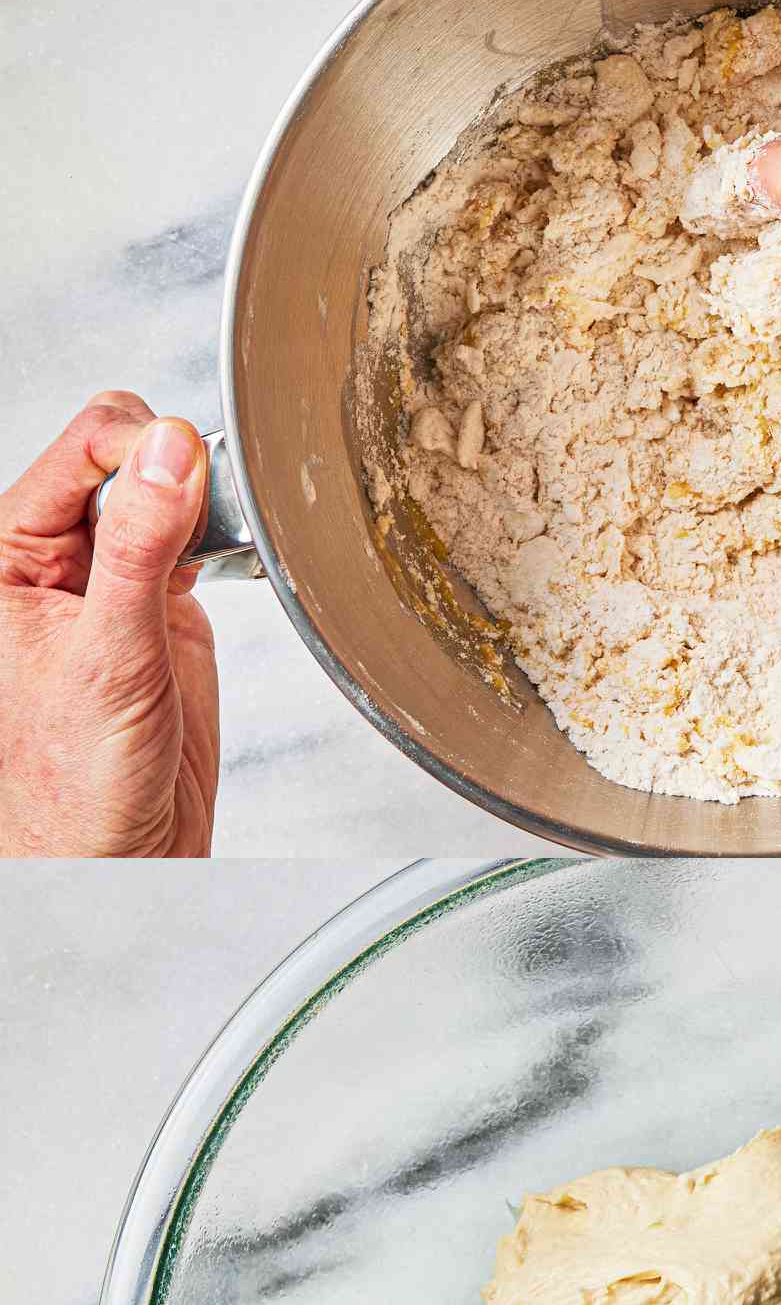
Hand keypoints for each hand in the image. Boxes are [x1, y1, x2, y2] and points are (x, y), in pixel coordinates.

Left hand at [0, 394, 219, 856]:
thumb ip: (140, 548)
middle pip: (123, 459)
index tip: (189, 467)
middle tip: (202, 518)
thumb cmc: (77, 784)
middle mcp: (54, 560)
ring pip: (164, 494)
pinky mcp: (162, 609)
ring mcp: (111, 582)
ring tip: (222, 538)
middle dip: (171, 471)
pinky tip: (233, 558)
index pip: (79, 451)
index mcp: (6, 557)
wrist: (122, 856)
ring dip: (202, 503)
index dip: (141, 448)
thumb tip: (169, 455)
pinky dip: (223, 538)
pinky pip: (194, 540)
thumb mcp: (109, 655)